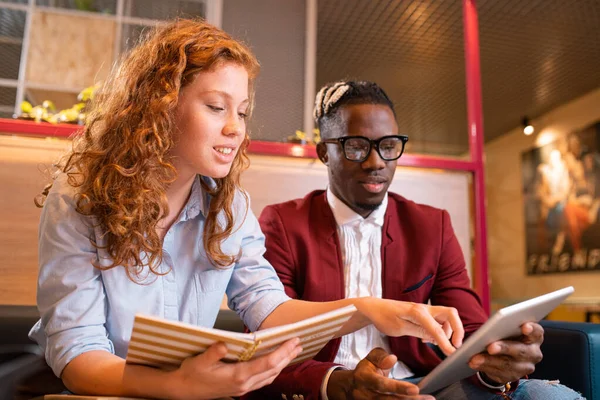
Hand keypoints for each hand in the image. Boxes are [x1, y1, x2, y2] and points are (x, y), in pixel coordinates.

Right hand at [169, 338, 301, 399]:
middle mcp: (244, 384)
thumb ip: (213, 353)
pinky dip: (274, 370)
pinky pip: (263, 379)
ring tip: (293, 351)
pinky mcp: (240, 388)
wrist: (183, 390)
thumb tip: (224, 345)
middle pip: (273, 369)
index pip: (267, 363)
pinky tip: (277, 364)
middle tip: (299, 343)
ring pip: (270, 376)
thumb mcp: (199, 361)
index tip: (293, 340)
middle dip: (288, 356)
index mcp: (238, 376)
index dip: (283, 351)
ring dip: (283, 363)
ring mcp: (243, 388)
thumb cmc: (191, 374)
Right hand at [327, 348, 433, 399]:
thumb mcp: (369, 359)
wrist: (350, 388)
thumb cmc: (365, 371)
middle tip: (428, 399)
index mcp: (363, 379)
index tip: (415, 389)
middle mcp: (365, 395)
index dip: (398, 387)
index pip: (381, 385)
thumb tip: (392, 359)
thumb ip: (380, 357)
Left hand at [359, 298, 463, 355]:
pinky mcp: (422, 313)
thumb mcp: (399, 328)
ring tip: (437, 343)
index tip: (453, 354)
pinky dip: (439, 329)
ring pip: (446, 317)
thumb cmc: (384, 317)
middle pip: (451, 313)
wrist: (374, 308)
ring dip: (448, 330)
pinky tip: (428, 338)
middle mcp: (424, 308)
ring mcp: (424, 309)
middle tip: (456, 345)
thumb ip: (419, 332)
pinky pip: (438, 320)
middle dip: (458, 329)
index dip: (447, 343)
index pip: (438, 329)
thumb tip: (435, 338)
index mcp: (418, 312)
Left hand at [468, 322, 543, 383]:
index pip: (537, 332)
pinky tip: (474, 363)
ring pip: (507, 364)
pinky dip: (485, 367)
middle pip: (520, 351)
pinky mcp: (513, 376)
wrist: (505, 355)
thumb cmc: (506, 335)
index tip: (524, 326)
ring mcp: (525, 367)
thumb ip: (504, 326)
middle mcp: (533, 353)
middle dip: (504, 348)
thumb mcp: (507, 329)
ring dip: (489, 361)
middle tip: (490, 347)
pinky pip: (499, 373)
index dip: (532, 329)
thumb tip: (491, 328)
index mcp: (534, 337)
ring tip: (474, 358)